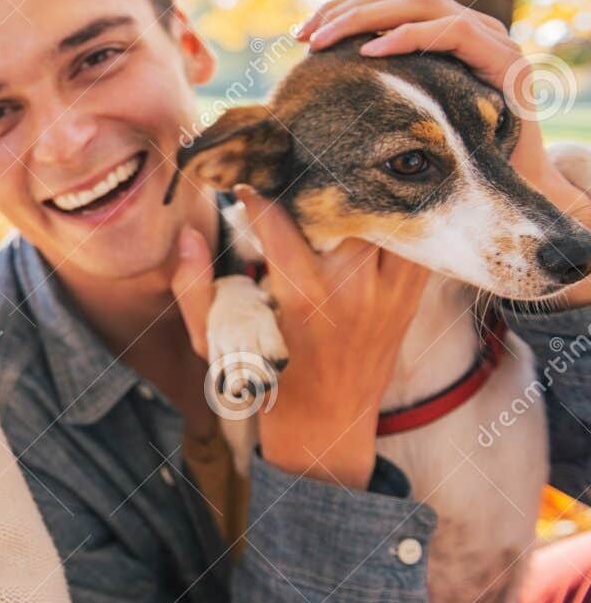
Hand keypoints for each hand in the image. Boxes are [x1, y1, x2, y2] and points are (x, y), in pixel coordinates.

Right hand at [171, 188, 428, 490]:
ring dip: (364, 199)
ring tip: (341, 188)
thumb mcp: (213, 341)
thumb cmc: (265, 381)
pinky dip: (396, 223)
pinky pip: (415, 241)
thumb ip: (193, 287)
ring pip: (387, 216)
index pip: (279, 221)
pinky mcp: (411, 297)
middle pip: (343, 207)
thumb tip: (188, 237)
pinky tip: (374, 216)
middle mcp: (353, 288)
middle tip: (299, 177)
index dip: (257, 197)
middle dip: (319, 186)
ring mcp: (390, 291)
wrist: (325, 425)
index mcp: (303, 296)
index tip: (246, 188)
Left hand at [300, 0, 588, 232]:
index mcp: (440, 30)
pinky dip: (407, 36)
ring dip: (364, 18)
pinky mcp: (505, 59)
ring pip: (420, 2)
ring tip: (324, 41)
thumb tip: (308, 74)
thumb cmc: (446, 155)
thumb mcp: (399, 110)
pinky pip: (451, 32)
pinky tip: (370, 52)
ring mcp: (490, 37)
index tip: (302, 34)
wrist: (510, 182)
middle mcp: (467, 24)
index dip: (341, 7)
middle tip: (305, 35)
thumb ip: (371, 84)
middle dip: (345, 8)